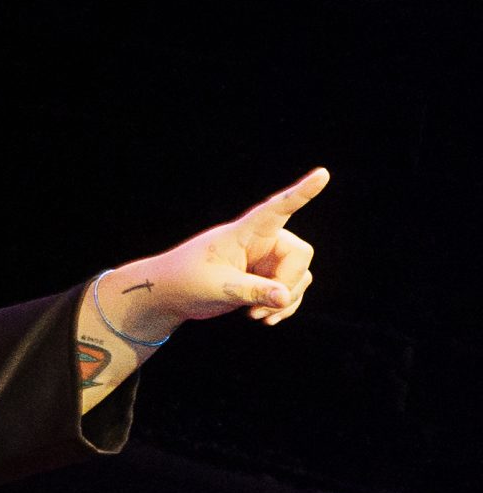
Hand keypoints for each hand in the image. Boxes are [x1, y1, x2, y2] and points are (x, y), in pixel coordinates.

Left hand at [110, 168, 327, 337]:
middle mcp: (259, 241)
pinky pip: (292, 290)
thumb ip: (252, 291)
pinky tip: (265, 319)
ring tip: (256, 315)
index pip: (277, 209)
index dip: (301, 193)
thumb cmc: (186, 281)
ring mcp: (264, 260)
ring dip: (285, 300)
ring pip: (300, 275)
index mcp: (243, 232)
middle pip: (300, 253)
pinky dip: (284, 306)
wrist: (169, 295)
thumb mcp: (218, 287)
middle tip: (265, 305)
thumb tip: (285, 296)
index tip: (323, 174)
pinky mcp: (264, 278)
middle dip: (290, 282)